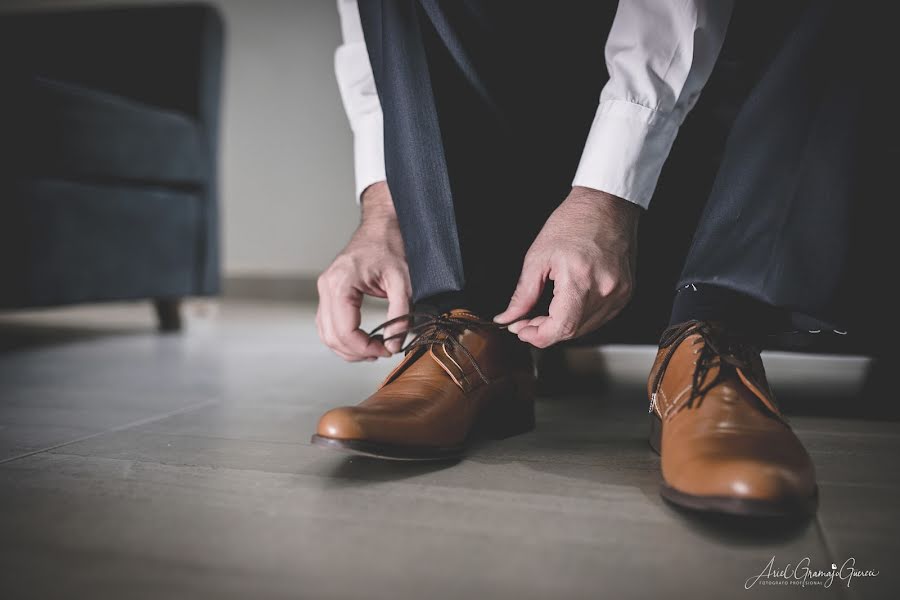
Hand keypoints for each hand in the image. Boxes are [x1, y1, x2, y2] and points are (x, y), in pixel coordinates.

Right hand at [316, 182, 411, 360]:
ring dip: (347, 348)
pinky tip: (361, 340)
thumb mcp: (403, 282)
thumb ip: (400, 315)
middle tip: (381, 353)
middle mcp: (326, 287)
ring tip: (373, 350)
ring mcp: (324, 289)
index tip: (386, 350)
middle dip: (356, 351)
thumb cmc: (390, 245)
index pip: (344, 331)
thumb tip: (395, 344)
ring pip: (326, 333)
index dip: (365, 348)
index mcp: (341, 283)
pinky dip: (342, 337)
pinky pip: (327, 323)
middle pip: (332, 336)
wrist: (382, 226)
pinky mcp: (328, 292)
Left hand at [493, 186, 639, 347]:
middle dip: (545, 331)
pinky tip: (566, 308)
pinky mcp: (626, 293)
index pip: (560, 328)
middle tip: (526, 321)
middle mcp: (604, 290)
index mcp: (580, 280)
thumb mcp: (538, 257)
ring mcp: (619, 293)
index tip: (521, 330)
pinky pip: (600, 318)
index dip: (537, 336)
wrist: (606, 205)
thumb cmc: (574, 222)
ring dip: (562, 327)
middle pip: (572, 331)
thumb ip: (522, 294)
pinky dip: (580, 319)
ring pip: (586, 328)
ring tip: (543, 315)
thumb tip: (509, 317)